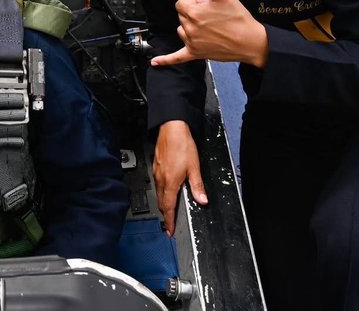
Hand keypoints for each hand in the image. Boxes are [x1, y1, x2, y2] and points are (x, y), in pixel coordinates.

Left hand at [150, 0, 267, 68]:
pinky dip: (166, 60)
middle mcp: (189, 28)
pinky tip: (155, 62)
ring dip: (190, 28)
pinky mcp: (196, 53)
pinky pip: (177, 58)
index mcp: (193, 12)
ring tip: (208, 28)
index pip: (181, 3)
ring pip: (182, 31)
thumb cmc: (238, 19)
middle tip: (212, 16)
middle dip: (194, 14)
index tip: (206, 5)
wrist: (250, 41)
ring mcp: (192, 42)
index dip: (194, 3)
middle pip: (182, 17)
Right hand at [154, 120, 206, 236]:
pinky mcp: (156, 166)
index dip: (169, 221)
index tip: (170, 230)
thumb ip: (198, 186)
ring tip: (168, 211)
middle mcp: (161, 179)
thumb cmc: (181, 144)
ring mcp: (157, 173)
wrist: (171, 128)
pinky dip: (161, 193)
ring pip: (158, 194)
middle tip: (169, 224)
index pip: (168, 207)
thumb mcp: (194, 167)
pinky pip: (157, 185)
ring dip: (163, 204)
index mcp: (171, 182)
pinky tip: (166, 191)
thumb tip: (202, 200)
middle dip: (166, 215)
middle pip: (161, 203)